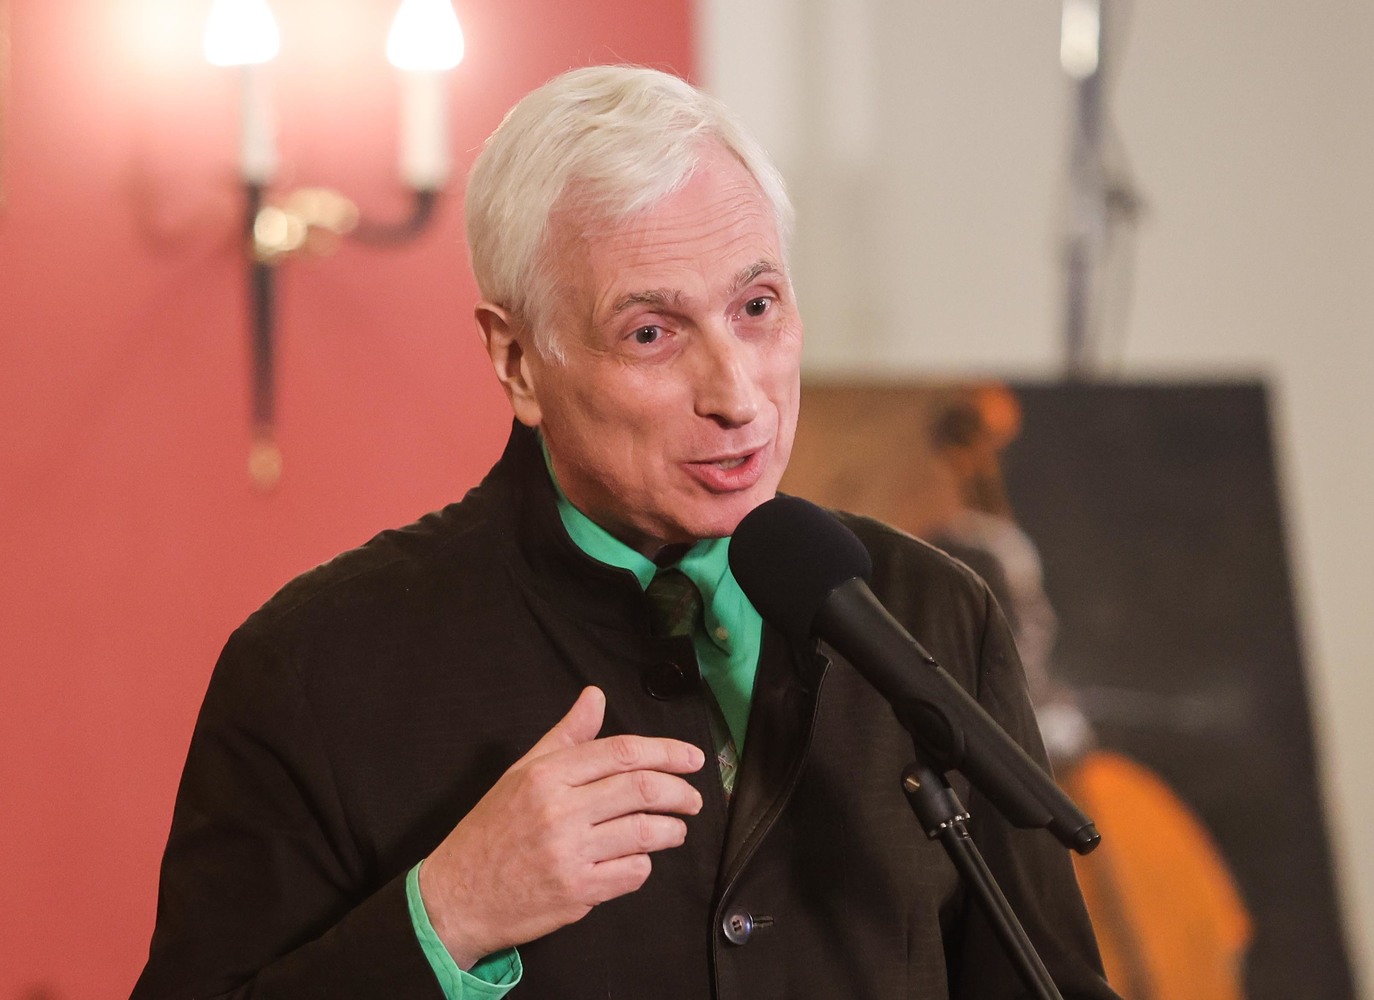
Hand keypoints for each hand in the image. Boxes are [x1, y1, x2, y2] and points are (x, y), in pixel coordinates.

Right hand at [417, 686, 705, 967]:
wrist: (456, 897)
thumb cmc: (491, 831)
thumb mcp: (521, 773)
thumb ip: (565, 736)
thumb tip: (595, 697)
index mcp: (546, 775)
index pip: (622, 752)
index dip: (666, 752)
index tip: (692, 758)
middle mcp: (559, 810)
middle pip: (641, 789)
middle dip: (680, 792)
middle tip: (694, 798)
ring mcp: (568, 853)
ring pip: (644, 833)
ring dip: (672, 831)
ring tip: (676, 829)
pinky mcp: (576, 892)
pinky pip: (631, 874)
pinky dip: (644, 865)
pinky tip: (638, 860)